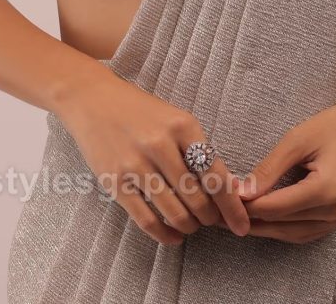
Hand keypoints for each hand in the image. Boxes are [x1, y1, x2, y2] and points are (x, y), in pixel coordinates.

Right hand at [56, 68, 250, 245]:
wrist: (94, 99)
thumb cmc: (141, 111)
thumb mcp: (176, 119)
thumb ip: (199, 150)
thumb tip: (228, 187)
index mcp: (183, 125)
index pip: (215, 175)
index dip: (232, 206)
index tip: (241, 224)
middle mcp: (161, 144)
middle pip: (198, 198)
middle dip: (210, 217)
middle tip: (212, 221)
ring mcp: (136, 164)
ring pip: (175, 212)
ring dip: (189, 226)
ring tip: (192, 226)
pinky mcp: (115, 181)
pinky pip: (146, 220)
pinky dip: (164, 235)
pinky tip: (173, 236)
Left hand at [213, 99, 335, 243]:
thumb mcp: (298, 138)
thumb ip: (270, 168)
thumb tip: (242, 191)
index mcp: (325, 190)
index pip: (275, 207)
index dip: (247, 205)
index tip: (223, 197)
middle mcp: (334, 212)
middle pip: (282, 225)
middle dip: (250, 219)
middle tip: (222, 213)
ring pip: (293, 233)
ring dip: (265, 227)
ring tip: (238, 218)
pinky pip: (307, 231)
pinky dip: (285, 228)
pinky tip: (267, 220)